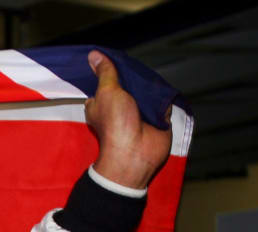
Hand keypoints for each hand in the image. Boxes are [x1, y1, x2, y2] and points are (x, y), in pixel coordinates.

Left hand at [84, 50, 171, 190]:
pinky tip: (163, 88)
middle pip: (129, 84)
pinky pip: (162, 101)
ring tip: (151, 76)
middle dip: (135, 76)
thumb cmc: (116, 123)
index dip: (111, 71)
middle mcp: (119, 107)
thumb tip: (94, 55)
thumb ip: (105, 73)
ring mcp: (138, 112)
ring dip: (150, 86)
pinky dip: (163, 96)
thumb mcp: (107, 92)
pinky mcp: (156, 117)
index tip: (117, 58)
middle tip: (139, 66)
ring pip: (146, 91)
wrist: (136, 150)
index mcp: (101, 102)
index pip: (106, 81)